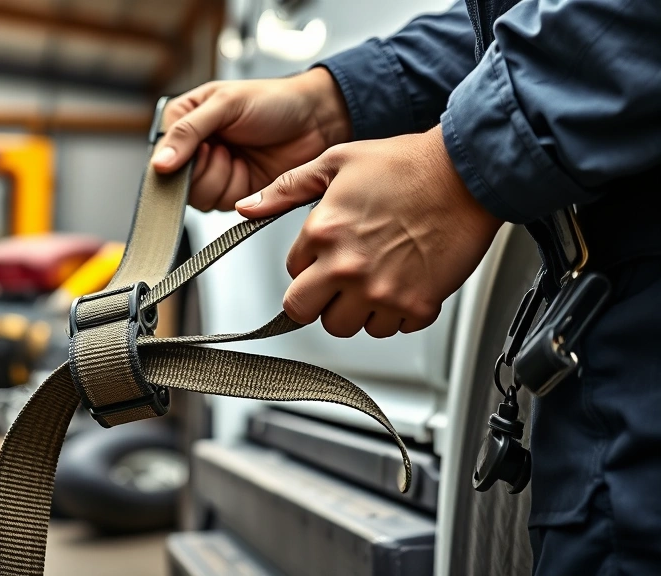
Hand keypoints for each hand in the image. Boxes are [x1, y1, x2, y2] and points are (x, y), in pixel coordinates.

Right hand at [151, 68, 350, 211]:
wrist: (316, 120)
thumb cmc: (274, 100)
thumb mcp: (226, 104)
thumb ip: (189, 131)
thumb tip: (160, 163)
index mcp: (184, 120)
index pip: (160, 153)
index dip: (179, 159)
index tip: (203, 149)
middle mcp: (194, 148)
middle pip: (176, 182)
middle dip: (204, 169)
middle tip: (224, 149)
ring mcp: (213, 171)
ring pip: (197, 198)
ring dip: (221, 179)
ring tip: (238, 155)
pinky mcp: (233, 191)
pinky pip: (220, 206)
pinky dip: (235, 191)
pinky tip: (248, 171)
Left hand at [236, 126, 502, 337]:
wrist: (469, 173)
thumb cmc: (408, 163)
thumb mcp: (335, 162)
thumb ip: (285, 188)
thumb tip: (246, 206)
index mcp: (323, 234)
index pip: (291, 275)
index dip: (309, 264)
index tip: (328, 252)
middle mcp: (348, 268)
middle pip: (307, 313)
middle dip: (318, 299)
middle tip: (339, 281)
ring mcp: (382, 292)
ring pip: (348, 327)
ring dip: (357, 309)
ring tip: (376, 276)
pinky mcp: (417, 306)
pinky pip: (392, 329)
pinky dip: (396, 312)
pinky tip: (404, 280)